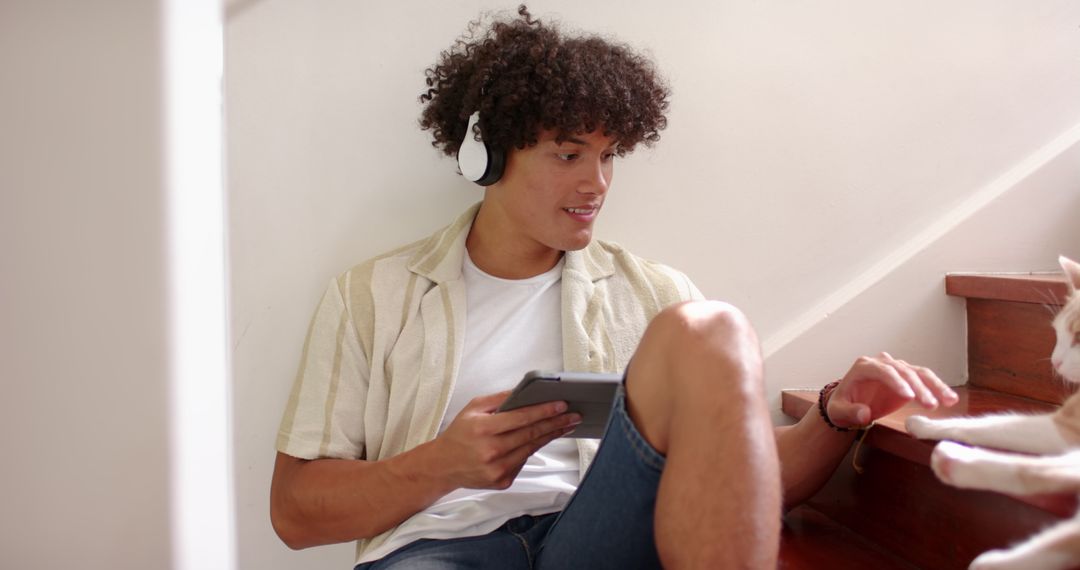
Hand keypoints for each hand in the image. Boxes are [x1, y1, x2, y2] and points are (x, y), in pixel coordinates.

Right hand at [432, 391, 581, 489]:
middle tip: (574, 415)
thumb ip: (499, 399)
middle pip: (531, 434)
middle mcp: (491, 450)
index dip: (544, 411)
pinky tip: (542, 439)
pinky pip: (523, 461)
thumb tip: (524, 391)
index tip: (561, 404)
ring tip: (566, 425)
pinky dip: (532, 449)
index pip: (521, 418)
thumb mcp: (474, 408)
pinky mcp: (502, 481)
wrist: (444, 466)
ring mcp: (498, 468)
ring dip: (551, 436)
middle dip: (556, 423)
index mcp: (483, 429)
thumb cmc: (460, 434)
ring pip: (532, 448)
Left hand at [827, 352, 957, 427]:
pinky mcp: (907, 378)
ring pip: (918, 373)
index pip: (883, 371)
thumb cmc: (841, 406)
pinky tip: (950, 399)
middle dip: (919, 388)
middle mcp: (882, 363)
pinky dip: (937, 388)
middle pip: (903, 371)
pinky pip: (924, 380)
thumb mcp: (838, 411)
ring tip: (949, 401)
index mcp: (864, 366)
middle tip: (931, 405)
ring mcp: (896, 369)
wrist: (848, 404)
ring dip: (934, 386)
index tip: (909, 397)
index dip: (896, 382)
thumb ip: (850, 412)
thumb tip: (864, 414)